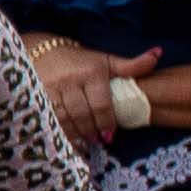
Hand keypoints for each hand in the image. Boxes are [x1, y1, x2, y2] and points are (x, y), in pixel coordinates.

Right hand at [33, 41, 166, 146]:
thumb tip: (157, 54)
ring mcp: (49, 87)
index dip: (106, 122)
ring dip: (75, 133)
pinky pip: (47, 117)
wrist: (41, 50)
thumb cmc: (80, 60)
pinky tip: (65, 136)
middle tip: (98, 140)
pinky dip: (58, 130)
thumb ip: (131, 65)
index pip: (101, 104)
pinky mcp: (34, 94)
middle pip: (82, 114)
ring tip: (84, 140)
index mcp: (91, 72)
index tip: (110, 135)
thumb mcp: (105, 60)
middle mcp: (70, 80)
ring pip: (64, 118)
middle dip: (91, 130)